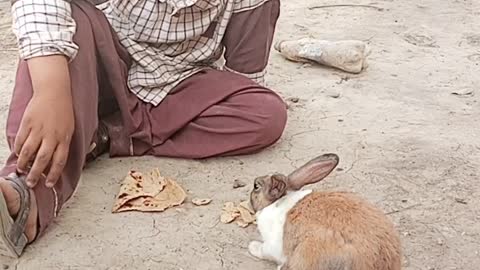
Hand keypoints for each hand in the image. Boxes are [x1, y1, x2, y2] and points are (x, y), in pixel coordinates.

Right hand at [14, 55, 73, 187]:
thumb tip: (73, 156)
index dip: (53, 174)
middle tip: (31, 183)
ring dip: (24, 163)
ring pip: (29, 152)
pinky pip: (21, 140)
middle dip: (36, 174)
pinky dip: (18, 149)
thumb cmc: (64, 111)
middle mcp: (51, 136)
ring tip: (21, 170)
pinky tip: (18, 155)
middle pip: (42, 159)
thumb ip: (68, 143)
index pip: (59, 161)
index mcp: (64, 138)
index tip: (48, 184)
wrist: (54, 92)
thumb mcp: (71, 128)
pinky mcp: (27, 124)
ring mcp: (38, 130)